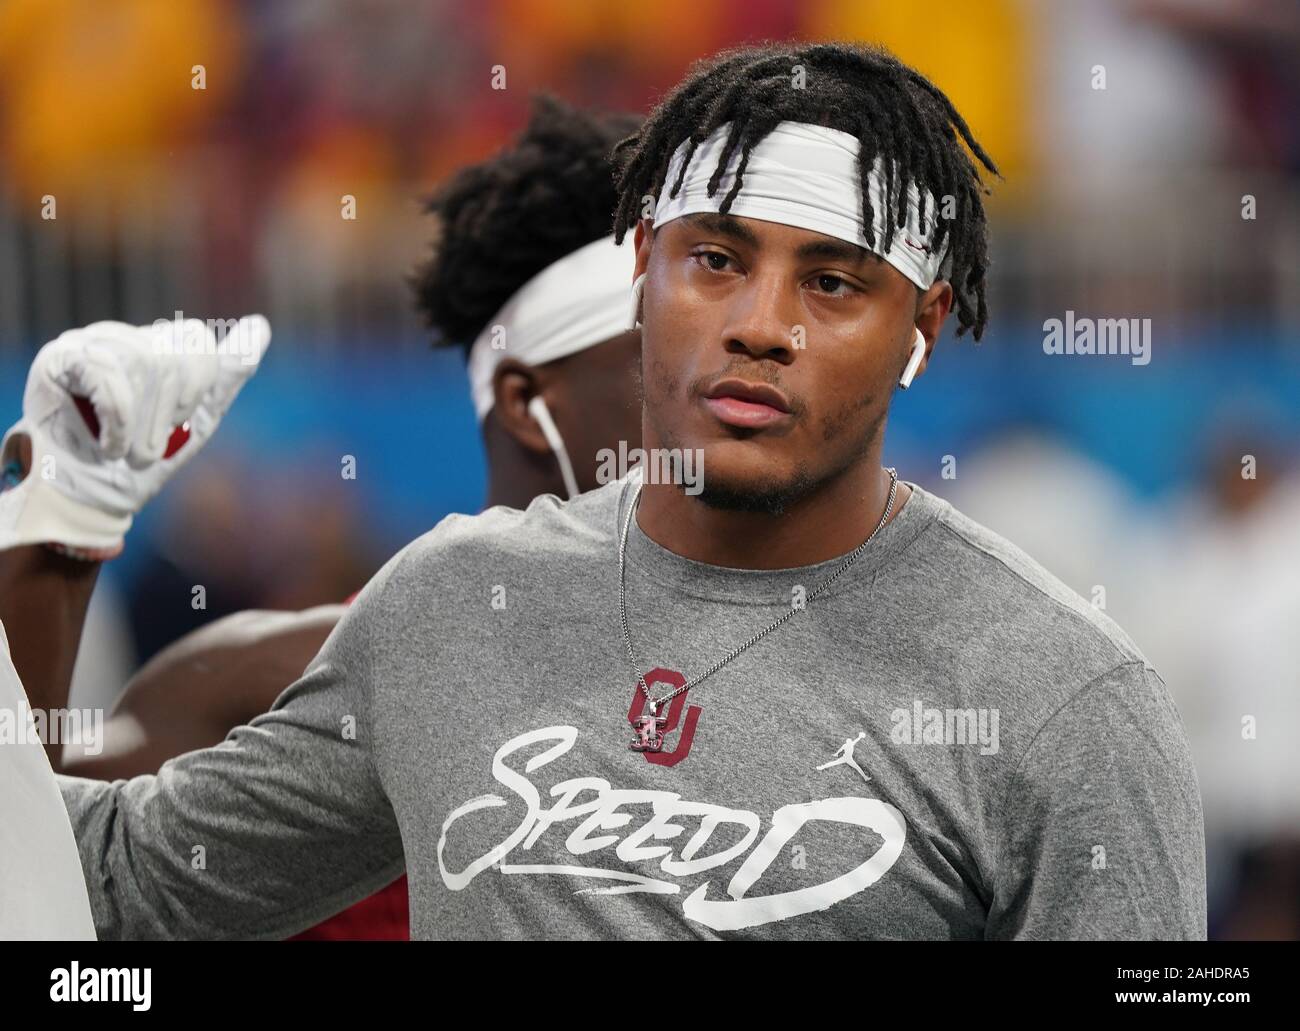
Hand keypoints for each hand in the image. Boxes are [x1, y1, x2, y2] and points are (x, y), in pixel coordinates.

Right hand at [0, 316, 269, 557]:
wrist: (88, 501)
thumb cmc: (139, 460)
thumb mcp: (196, 418)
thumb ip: (228, 372)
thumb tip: (260, 325)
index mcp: (154, 345)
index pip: (197, 341)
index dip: (195, 390)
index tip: (175, 425)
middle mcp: (120, 336)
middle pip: (172, 355)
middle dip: (169, 414)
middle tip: (147, 449)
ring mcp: (85, 344)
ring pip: (142, 364)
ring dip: (141, 426)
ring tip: (126, 453)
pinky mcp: (57, 361)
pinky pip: (107, 374)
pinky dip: (118, 422)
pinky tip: (109, 448)